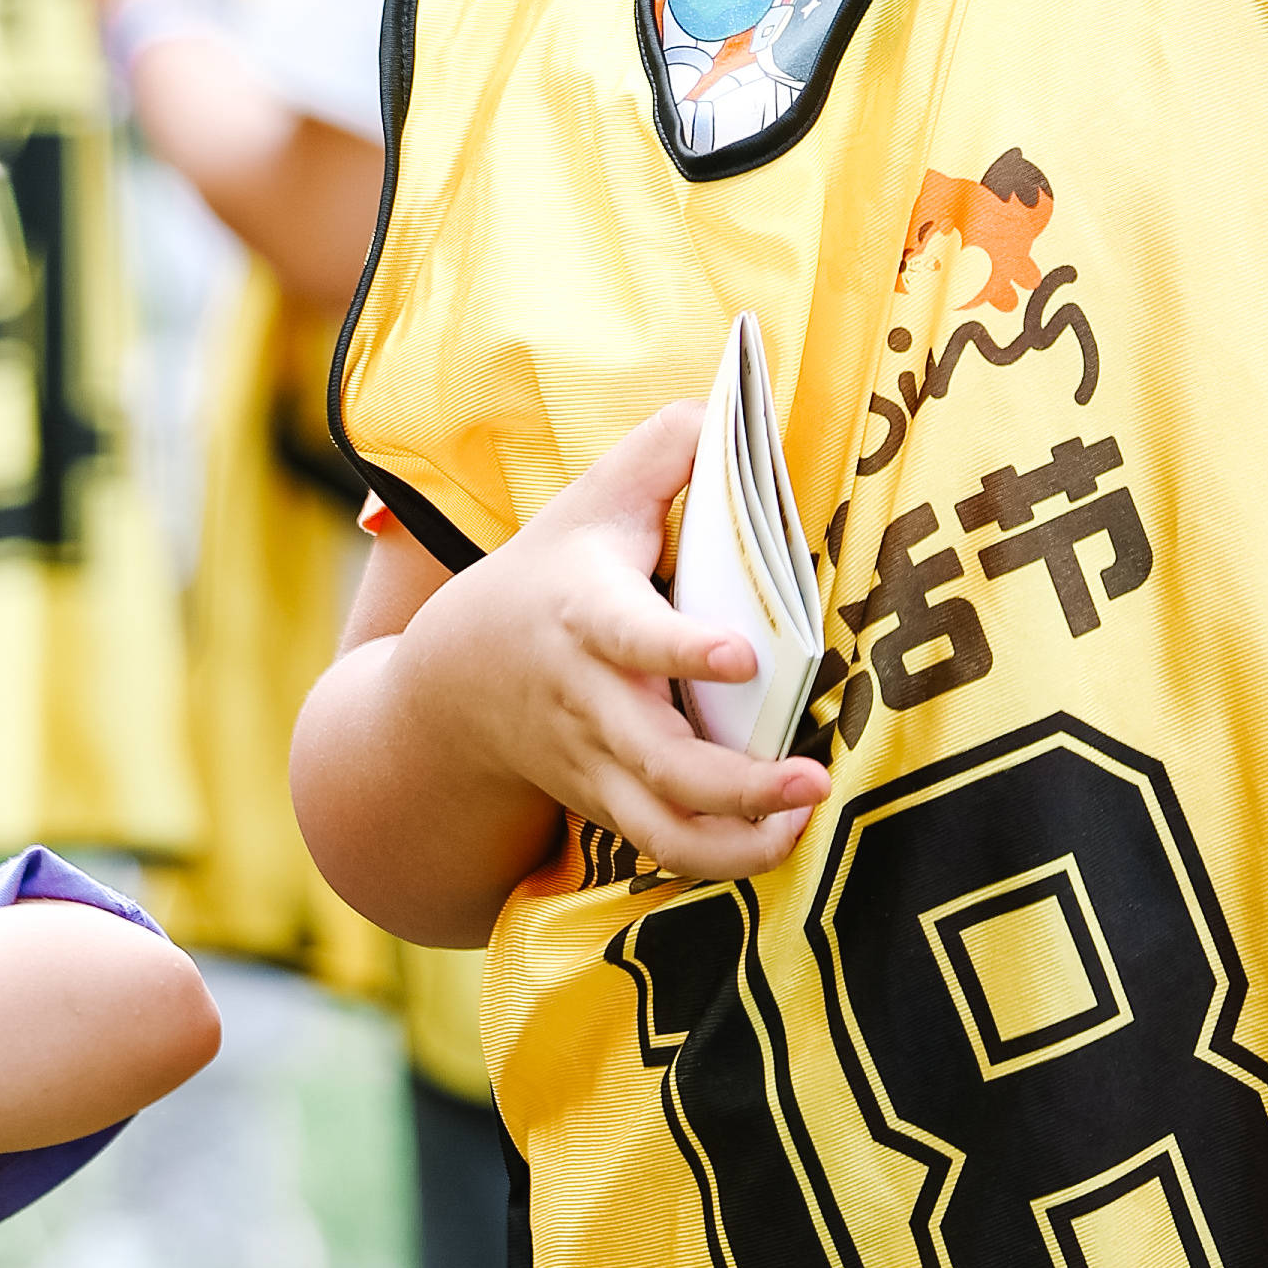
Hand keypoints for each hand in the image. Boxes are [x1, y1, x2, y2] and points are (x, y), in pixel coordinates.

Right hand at [409, 406, 830, 884]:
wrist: (454, 687)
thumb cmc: (551, 574)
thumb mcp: (595, 499)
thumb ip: (665, 449)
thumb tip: (730, 407)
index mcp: (585, 616)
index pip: (630, 636)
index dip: (685, 648)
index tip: (745, 654)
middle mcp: (590, 703)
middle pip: (659, 763)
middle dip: (739, 784)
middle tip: (813, 775)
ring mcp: (597, 766)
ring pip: (662, 830)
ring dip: (739, 844)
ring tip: (805, 817)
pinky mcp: (609, 808)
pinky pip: (663, 852)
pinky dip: (722, 860)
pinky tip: (782, 836)